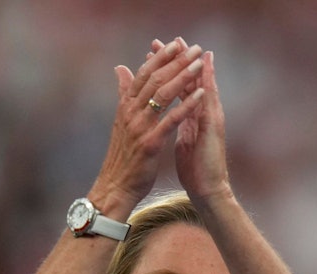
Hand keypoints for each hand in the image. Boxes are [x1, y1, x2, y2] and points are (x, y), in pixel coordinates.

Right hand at [91, 39, 205, 211]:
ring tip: (199, 64)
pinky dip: (186, 106)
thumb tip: (119, 69)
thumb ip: (123, 93)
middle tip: (192, 47)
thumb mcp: (121, 121)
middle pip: (155, 79)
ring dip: (183, 77)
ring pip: (163, 95)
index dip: (159, 58)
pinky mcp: (151, 143)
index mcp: (126, 107)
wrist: (116, 187)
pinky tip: (200, 95)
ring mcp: (140, 127)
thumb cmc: (122, 156)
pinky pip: (171, 120)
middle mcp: (131, 113)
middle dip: (175, 62)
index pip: (143, 75)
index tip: (174, 44)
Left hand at [175, 50, 231, 203]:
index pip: (179, 87)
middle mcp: (204, 114)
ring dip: (196, 68)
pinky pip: (209, 106)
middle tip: (173, 40)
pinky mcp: (214, 130)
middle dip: (181, 60)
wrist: (208, 190)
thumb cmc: (196, 169)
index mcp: (192, 116)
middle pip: (192, 81)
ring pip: (204, 88)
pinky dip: (206, 89)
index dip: (168, 69)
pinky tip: (203, 75)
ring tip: (190, 48)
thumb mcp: (180, 140)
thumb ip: (176, 122)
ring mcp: (211, 120)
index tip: (156, 52)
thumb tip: (166, 114)